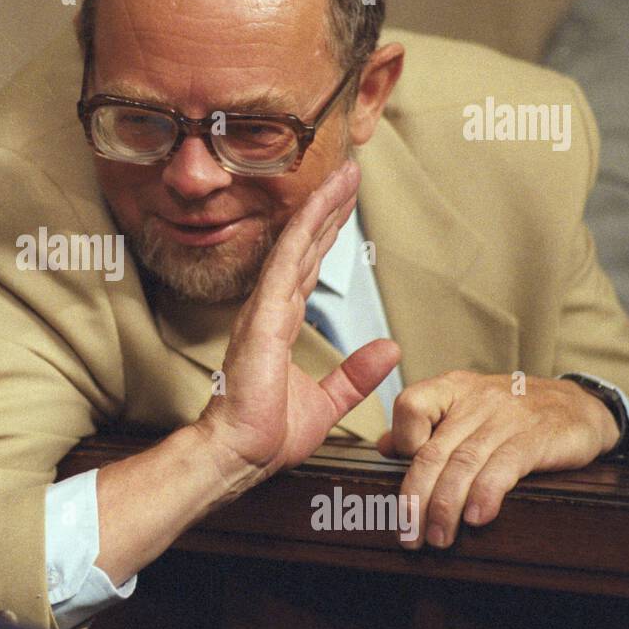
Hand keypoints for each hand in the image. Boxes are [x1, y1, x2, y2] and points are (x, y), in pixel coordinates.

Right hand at [195, 160, 400, 495]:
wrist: (240, 455)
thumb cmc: (267, 434)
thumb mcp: (327, 402)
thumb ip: (355, 374)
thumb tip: (388, 348)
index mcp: (279, 325)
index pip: (308, 267)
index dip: (326, 233)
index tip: (344, 203)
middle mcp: (269, 309)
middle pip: (304, 246)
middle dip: (327, 208)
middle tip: (349, 173)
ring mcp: (263, 309)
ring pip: (296, 245)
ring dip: (320, 208)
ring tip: (344, 176)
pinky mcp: (263, 317)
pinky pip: (286, 263)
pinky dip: (303, 231)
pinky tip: (318, 206)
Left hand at [376, 371, 619, 547]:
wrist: (580, 406)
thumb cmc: (512, 413)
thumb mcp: (466, 409)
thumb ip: (424, 427)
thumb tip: (384, 447)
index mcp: (451, 389)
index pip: (410, 405)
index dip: (401, 440)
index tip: (399, 473)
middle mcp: (475, 401)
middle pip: (433, 451)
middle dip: (415, 498)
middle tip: (408, 535)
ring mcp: (506, 418)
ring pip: (463, 464)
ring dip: (446, 507)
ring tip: (438, 539)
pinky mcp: (537, 438)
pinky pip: (504, 466)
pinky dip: (487, 494)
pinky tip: (477, 518)